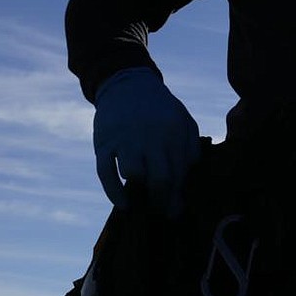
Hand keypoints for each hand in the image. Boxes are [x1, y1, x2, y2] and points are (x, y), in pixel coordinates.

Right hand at [93, 67, 200, 215]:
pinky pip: (105, 172)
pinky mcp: (104, 142)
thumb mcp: (184, 120)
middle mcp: (150, 136)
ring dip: (140, 193)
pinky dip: (113, 192)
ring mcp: (125, 139)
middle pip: (159, 179)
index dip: (177, 196)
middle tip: (160, 211)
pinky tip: (124, 205)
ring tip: (144, 203)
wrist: (128, 84)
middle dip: (161, 201)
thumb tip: (188, 175)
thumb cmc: (161, 108)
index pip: (179, 173)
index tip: (175, 210)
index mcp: (174, 132)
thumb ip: (191, 146)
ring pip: (134, 175)